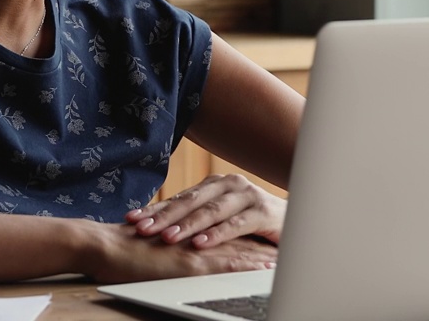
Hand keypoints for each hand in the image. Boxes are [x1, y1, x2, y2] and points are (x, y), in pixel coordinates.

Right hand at [87, 222, 277, 283]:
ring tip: (286, 259)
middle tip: (286, 247)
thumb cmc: (120, 250)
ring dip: (262, 255)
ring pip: (239, 249)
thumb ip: (170, 244)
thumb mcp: (152, 246)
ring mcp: (195, 248)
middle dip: (262, 244)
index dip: (246, 237)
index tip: (268, 243)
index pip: (225, 233)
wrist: (102, 246)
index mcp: (188, 232)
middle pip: (237, 238)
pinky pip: (227, 263)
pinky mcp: (192, 263)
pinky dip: (248, 266)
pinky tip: (264, 270)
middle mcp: (196, 236)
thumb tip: (179, 248)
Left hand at [124, 174, 285, 249]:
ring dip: (188, 225)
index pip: (179, 198)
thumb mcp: (220, 220)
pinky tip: (201, 243)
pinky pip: (236, 224)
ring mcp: (247, 196)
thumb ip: (195, 219)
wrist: (298, 222)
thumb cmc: (252, 223)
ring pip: (211, 211)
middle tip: (141, 228)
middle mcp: (229, 185)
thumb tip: (156, 226)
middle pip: (190, 201)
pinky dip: (217, 234)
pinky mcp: (263, 212)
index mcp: (214, 185)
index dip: (155, 209)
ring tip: (167, 237)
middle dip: (164, 216)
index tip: (130, 219)